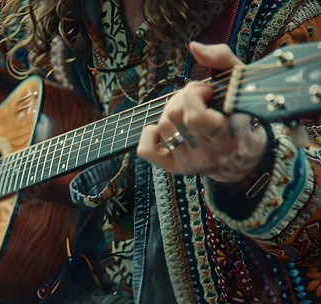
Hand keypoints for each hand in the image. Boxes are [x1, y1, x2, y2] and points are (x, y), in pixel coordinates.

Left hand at [137, 42, 267, 182]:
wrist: (245, 155)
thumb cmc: (241, 113)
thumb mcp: (241, 83)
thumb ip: (222, 59)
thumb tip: (193, 47)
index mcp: (226, 135)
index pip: (194, 117)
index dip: (194, 96)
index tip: (208, 91)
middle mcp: (207, 154)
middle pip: (173, 117)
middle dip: (181, 98)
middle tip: (197, 97)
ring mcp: (190, 163)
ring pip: (163, 127)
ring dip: (170, 110)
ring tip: (187, 109)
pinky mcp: (176, 168)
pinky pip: (146, 151)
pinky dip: (149, 134)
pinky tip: (162, 128)